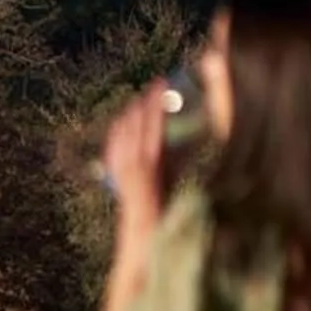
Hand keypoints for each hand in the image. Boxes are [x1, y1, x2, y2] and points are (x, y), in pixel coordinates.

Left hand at [102, 84, 172, 225]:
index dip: (158, 100)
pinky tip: (124, 122)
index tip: (164, 83)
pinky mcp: (114, 169)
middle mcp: (134, 159)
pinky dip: (120, 128)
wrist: (144, 227)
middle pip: (137, 119)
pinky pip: (114, 141)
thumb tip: (196, 133)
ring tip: (143, 99)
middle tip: (156, 85)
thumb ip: (183, 154)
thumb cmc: (167, 203)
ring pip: (123, 128)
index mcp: (153, 159)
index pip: (154, 120)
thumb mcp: (178, 174)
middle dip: (146, 100)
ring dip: (133, 111)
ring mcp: (121, 164)